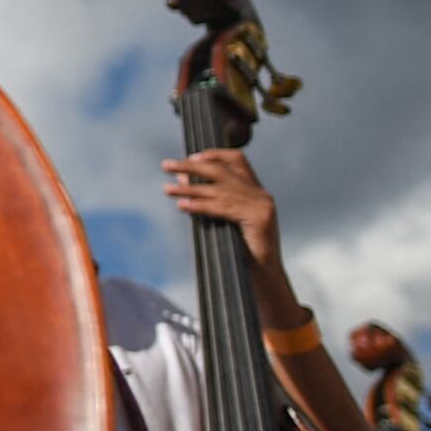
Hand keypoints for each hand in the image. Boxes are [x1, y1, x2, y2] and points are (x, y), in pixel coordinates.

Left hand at [162, 149, 285, 276]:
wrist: (264, 276)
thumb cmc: (242, 250)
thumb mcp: (224, 218)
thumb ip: (209, 198)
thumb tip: (182, 178)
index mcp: (256, 191)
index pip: (238, 160)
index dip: (214, 154)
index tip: (192, 156)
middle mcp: (260, 195)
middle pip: (222, 171)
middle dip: (191, 167)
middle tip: (166, 165)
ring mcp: (261, 206)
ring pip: (218, 191)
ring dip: (188, 190)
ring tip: (167, 190)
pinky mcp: (259, 219)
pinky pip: (222, 209)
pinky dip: (200, 206)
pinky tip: (183, 206)